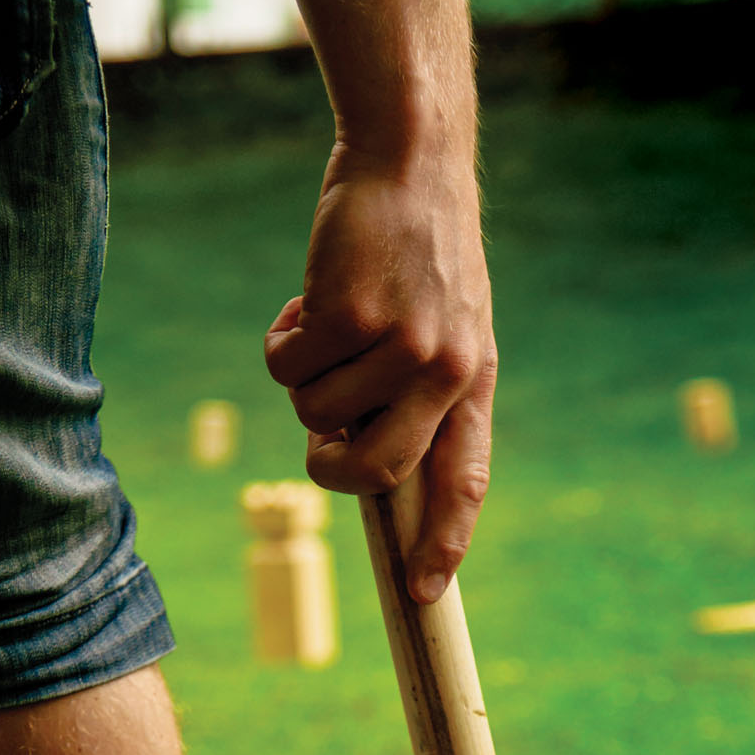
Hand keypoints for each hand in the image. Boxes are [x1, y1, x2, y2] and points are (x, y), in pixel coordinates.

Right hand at [265, 141, 495, 605]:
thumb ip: (415, 392)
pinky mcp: (349, 316)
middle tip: (317, 440)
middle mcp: (445, 371)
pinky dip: (282, 340)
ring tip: (326, 323)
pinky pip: (287, 369)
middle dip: (329, 469)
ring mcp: (400, 345)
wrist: (409, 162)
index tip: (427, 592)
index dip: (444, 540)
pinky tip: (307, 298)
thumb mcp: (442, 323)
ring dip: (301, 378)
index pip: (463, 480)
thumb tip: (350, 454)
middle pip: (375, 472)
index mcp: (472, 381)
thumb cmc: (415, 249)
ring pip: (314, 414)